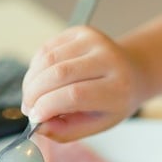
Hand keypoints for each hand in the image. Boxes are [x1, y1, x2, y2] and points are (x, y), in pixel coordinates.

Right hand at [21, 25, 143, 140]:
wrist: (133, 72)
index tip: (34, 118)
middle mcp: (109, 60)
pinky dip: (36, 67)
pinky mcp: (82, 31)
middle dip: (34, 94)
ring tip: (32, 96)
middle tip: (28, 108)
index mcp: (118, 88)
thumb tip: (38, 126)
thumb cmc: (114, 102)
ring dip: (31, 81)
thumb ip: (66, 130)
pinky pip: (47, 48)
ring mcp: (95, 41)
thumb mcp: (97, 124)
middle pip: (58, 74)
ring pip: (48, 59)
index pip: (75, 95)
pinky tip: (41, 79)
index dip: (47, 106)